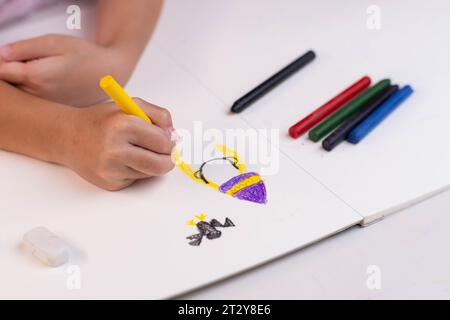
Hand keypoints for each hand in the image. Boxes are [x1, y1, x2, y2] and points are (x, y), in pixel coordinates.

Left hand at [0, 34, 135, 105]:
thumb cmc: (86, 56)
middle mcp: (38, 95)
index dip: (4, 62)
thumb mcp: (55, 42)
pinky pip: (35, 103)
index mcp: (35, 76)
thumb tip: (2, 54)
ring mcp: (47, 106)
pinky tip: (55, 85)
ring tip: (49, 74)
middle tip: (36, 63)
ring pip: (21, 95)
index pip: (0, 71)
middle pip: (9, 85)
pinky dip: (37, 94)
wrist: (111, 74)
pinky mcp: (54, 111)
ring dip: (25, 84)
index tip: (15, 56)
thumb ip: (24, 48)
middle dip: (14, 72)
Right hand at [61, 98, 175, 190]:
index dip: (169, 142)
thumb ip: (158, 115)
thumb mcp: (130, 105)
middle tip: (166, 154)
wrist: (67, 137)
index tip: (168, 140)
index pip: (163, 143)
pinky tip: (122, 161)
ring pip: (150, 174)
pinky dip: (136, 171)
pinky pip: (136, 179)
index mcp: (123, 125)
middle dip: (168, 160)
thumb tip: (174, 134)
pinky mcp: (110, 183)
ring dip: (151, 164)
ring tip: (138, 152)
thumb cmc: (102, 120)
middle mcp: (115, 149)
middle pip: (160, 165)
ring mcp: (111, 169)